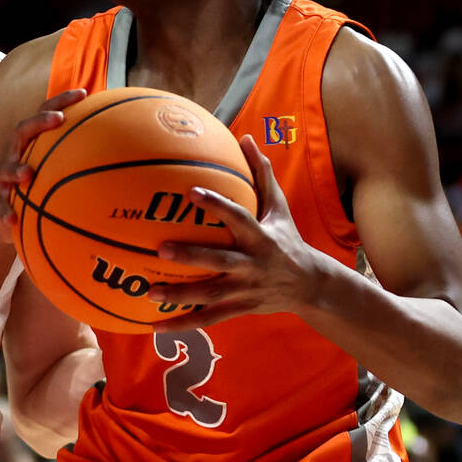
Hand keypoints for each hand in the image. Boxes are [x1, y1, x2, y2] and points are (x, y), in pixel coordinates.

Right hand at [0, 89, 87, 242]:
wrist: (6, 213)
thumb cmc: (37, 184)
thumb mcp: (54, 167)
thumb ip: (79, 155)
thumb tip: (121, 147)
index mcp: (30, 141)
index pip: (44, 113)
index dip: (61, 101)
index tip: (84, 93)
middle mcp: (13, 153)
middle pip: (21, 131)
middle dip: (39, 122)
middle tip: (58, 119)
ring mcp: (1, 175)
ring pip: (4, 168)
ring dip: (16, 170)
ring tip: (27, 174)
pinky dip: (3, 210)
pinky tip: (13, 219)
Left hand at [147, 134, 328, 331]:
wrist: (311, 286)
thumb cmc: (286, 238)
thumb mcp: (279, 207)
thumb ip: (261, 174)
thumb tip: (246, 137)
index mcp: (260, 236)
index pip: (238, 217)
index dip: (216, 206)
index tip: (190, 193)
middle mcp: (253, 264)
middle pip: (220, 261)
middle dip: (191, 256)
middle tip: (159, 249)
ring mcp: (246, 289)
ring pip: (211, 294)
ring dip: (180, 295)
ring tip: (149, 293)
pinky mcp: (240, 308)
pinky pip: (209, 318)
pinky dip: (183, 323)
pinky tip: (155, 325)